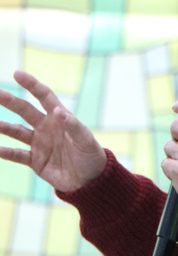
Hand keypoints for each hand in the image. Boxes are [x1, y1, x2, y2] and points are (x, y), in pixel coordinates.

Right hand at [0, 70, 106, 191]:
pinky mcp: (35, 161)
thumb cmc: (91, 156)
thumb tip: (58, 111)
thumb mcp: (85, 140)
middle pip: (25, 111)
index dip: (32, 85)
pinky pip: (18, 155)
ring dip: (4, 127)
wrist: (90, 181)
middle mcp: (46, 128)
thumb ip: (72, 126)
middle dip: (11, 102)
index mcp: (59, 118)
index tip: (17, 74)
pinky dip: (7, 153)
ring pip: (17, 132)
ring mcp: (39, 144)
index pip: (44, 97)